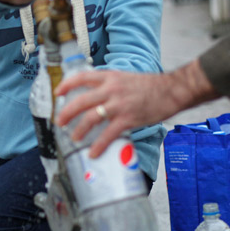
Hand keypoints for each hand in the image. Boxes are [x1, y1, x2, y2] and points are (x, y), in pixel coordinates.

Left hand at [54, 60, 218, 157]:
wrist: (172, 90)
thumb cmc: (151, 85)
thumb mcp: (125, 78)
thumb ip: (110, 85)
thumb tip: (97, 95)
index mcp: (110, 77)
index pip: (82, 77)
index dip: (67, 85)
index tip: (58, 93)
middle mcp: (111, 90)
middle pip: (81, 100)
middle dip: (66, 112)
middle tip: (60, 122)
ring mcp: (118, 105)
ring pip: (91, 118)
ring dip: (79, 130)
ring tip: (74, 138)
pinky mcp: (127, 119)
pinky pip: (108, 134)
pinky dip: (98, 145)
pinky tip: (93, 153)